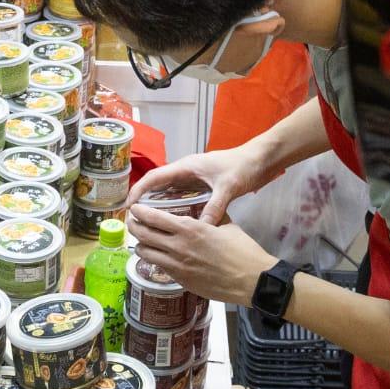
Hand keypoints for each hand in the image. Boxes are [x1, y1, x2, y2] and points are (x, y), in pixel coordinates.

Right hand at [125, 145, 272, 224]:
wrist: (261, 160)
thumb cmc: (242, 167)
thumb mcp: (228, 187)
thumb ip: (214, 207)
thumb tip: (201, 229)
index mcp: (186, 167)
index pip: (155, 178)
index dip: (139, 191)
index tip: (128, 206)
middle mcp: (186, 172)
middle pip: (158, 186)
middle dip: (144, 201)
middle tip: (134, 221)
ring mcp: (194, 179)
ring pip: (169, 193)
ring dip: (158, 206)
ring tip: (148, 226)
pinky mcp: (202, 186)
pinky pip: (182, 198)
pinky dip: (174, 209)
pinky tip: (173, 224)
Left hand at [126, 205, 274, 306]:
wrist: (251, 280)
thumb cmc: (242, 250)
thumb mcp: (226, 223)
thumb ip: (210, 214)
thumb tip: (205, 207)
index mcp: (189, 228)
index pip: (153, 217)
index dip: (139, 211)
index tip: (134, 208)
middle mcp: (178, 246)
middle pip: (142, 234)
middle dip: (133, 226)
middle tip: (132, 221)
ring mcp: (177, 265)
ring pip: (145, 252)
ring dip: (140, 244)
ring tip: (141, 239)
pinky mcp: (180, 280)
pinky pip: (158, 266)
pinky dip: (152, 258)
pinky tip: (155, 254)